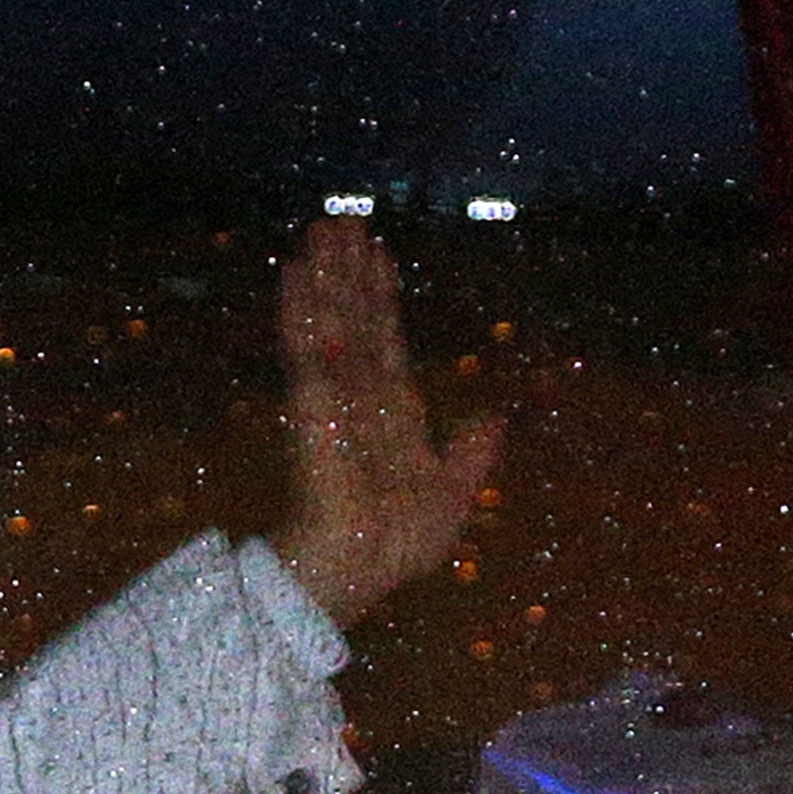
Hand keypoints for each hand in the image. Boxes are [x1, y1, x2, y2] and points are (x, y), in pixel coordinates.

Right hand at [274, 217, 502, 626]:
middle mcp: (360, 394)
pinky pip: (306, 349)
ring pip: (331, 322)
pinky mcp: (310, 406)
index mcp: (394, 413)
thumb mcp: (453, 496)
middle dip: (348, 271)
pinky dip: (301, 309)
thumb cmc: (398, 546)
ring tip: (319, 226)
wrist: (359, 574)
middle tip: (339, 219)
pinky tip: (296, 270)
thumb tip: (496, 416)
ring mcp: (332, 396)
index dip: (381, 297)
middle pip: (355, 318)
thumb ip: (470, 453)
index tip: (378, 254)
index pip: (387, 340)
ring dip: (325, 274)